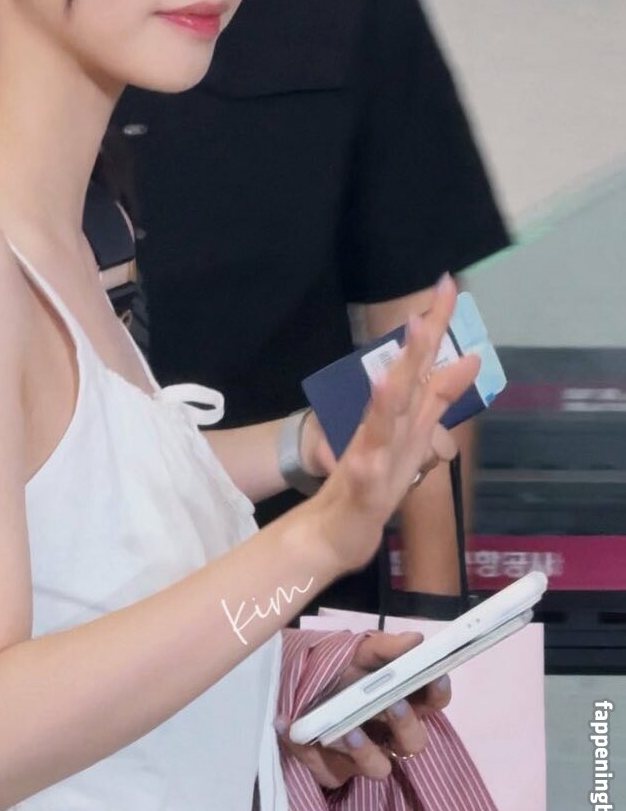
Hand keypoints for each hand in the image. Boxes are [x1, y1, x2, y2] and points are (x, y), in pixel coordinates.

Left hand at [279, 631, 451, 787]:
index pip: (430, 703)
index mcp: (400, 702)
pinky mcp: (333, 772)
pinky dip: (310, 750)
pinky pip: (329, 772)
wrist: (290, 685)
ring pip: (379, 767)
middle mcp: (387, 734)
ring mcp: (362, 757)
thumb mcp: (355, 652)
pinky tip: (293, 727)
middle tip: (394, 703)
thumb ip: (383, 647)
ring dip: (364, 750)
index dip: (437, 693)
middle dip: (406, 724)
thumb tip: (416, 639)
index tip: (436, 677)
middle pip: (414, 742)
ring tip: (347, 729)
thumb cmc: (335, 669)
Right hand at [311, 275, 478, 572]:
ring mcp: (370, 454)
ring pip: (380, 420)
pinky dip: (366, 459)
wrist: (338, 526)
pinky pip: (363, 473)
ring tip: (398, 364)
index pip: (421, 362)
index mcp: (402, 412)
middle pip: (404, 379)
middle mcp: (385, 425)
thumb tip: (471, 359)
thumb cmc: (377, 475)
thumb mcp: (416, 431)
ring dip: (389, 392)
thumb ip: (439, 395)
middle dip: (418, 342)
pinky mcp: (361, 487)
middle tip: (432, 303)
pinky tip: (365, 452)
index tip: (449, 284)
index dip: (437, 325)